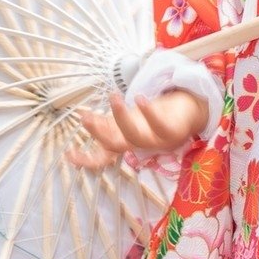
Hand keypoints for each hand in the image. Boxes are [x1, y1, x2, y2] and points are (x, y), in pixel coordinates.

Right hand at [65, 89, 208, 169]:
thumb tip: (81, 115)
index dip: (85, 160)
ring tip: (112, 98)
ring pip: (135, 137)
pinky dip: (149, 113)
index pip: (103, 158)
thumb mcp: (129, 119)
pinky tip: (140, 98)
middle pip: (115, 145)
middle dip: (99, 133)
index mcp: (128, 145)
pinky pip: (160, 126)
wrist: (190, 112)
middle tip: (85, 117)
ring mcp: (157, 142)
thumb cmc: (155, 117)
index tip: (68, 154)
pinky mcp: (173, 133)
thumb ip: (108, 121)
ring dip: (122, 118)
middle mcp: (140, 147)